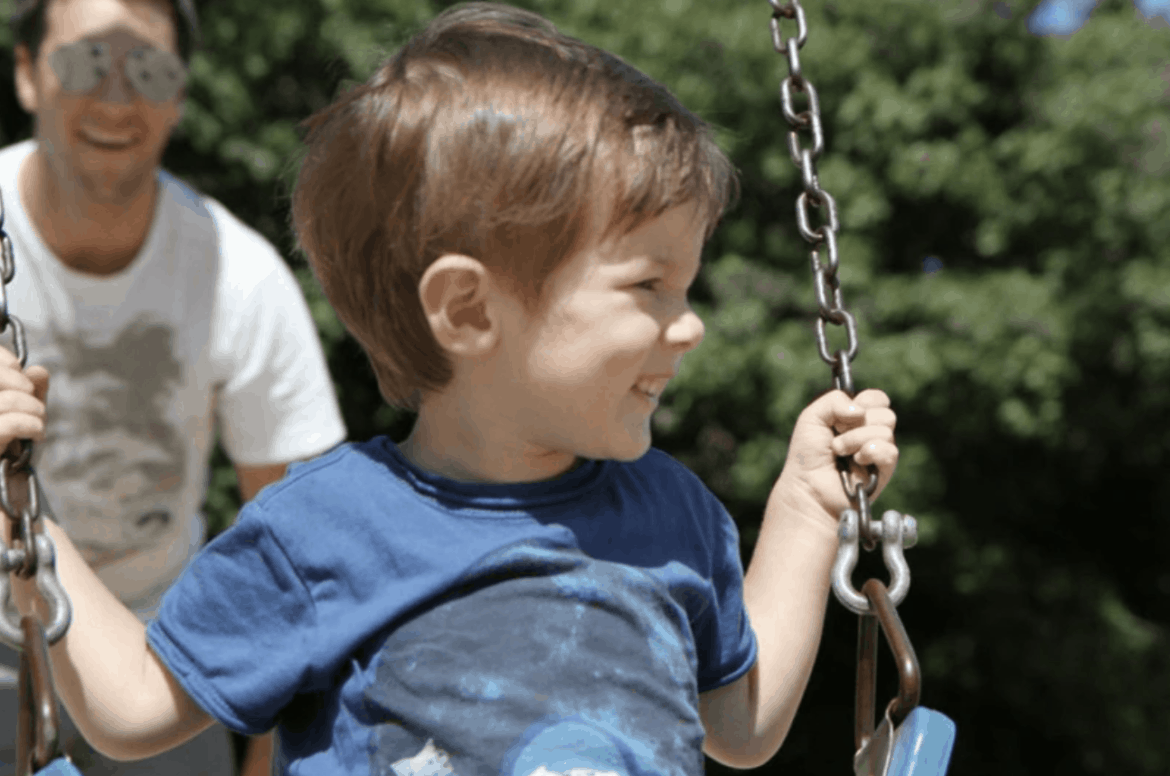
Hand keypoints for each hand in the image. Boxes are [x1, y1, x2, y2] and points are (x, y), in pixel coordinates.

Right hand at [0, 346, 48, 452]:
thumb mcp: (22, 420)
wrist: (5, 500)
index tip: (18, 368)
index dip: (1, 358)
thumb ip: (29, 394)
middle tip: (31, 396)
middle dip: (17, 380)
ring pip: (3, 401)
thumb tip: (37, 370)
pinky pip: (7, 425)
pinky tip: (37, 434)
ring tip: (39, 419)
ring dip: (32, 406)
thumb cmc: (9, 460)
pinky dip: (31, 424)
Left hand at [776, 389, 897, 523]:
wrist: (808, 486)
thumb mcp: (812, 417)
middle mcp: (871, 433)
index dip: (864, 402)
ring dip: (856, 439)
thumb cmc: (807, 455)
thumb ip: (834, 399)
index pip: (878, 399)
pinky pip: (890, 451)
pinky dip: (870, 452)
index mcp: (857, 418)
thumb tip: (860, 410)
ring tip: (840, 452)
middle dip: (857, 423)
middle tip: (838, 434)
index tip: (841, 418)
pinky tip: (856, 462)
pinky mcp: (884, 470)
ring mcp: (879, 452)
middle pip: (886, 414)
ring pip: (886, 431)